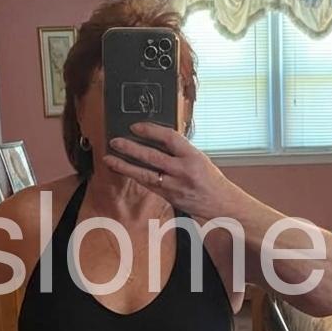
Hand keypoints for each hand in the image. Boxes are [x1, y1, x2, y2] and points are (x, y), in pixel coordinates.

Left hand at [101, 123, 239, 219]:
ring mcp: (175, 186)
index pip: (169, 138)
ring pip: (145, 174)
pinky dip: (135, 176)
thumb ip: (180, 150)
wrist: (221, 204)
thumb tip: (157, 139)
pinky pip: (148, 185)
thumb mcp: (200, 158)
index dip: (150, 130)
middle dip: (131, 149)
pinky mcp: (169, 197)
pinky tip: (123, 170)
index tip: (135, 126)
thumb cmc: (211, 179)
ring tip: (110, 159)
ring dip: (125, 166)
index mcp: (193, 156)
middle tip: (115, 141)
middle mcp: (184, 171)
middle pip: (152, 157)